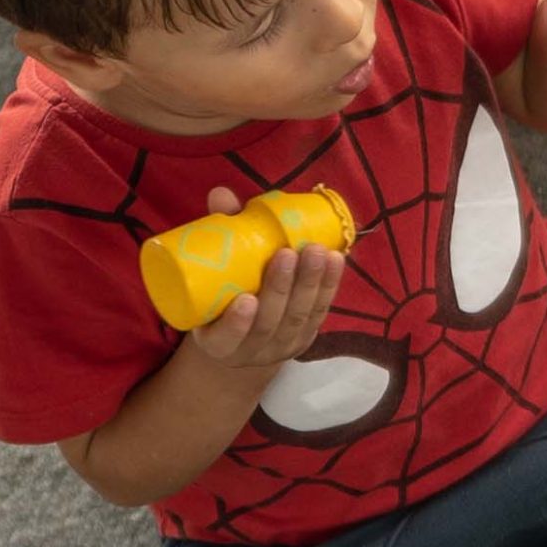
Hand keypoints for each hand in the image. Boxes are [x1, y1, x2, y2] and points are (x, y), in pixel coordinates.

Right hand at [184, 187, 345, 369]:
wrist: (240, 336)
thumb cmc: (219, 297)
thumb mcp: (210, 278)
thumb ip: (218, 238)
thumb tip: (221, 194)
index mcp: (215, 342)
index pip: (226, 339)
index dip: (238, 323)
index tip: (246, 298)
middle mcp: (249, 351)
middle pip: (271, 323)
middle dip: (283, 288)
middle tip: (289, 253)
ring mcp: (281, 347)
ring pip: (300, 317)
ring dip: (311, 283)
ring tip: (317, 251)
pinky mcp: (306, 338)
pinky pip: (321, 312)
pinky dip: (329, 286)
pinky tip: (336, 260)